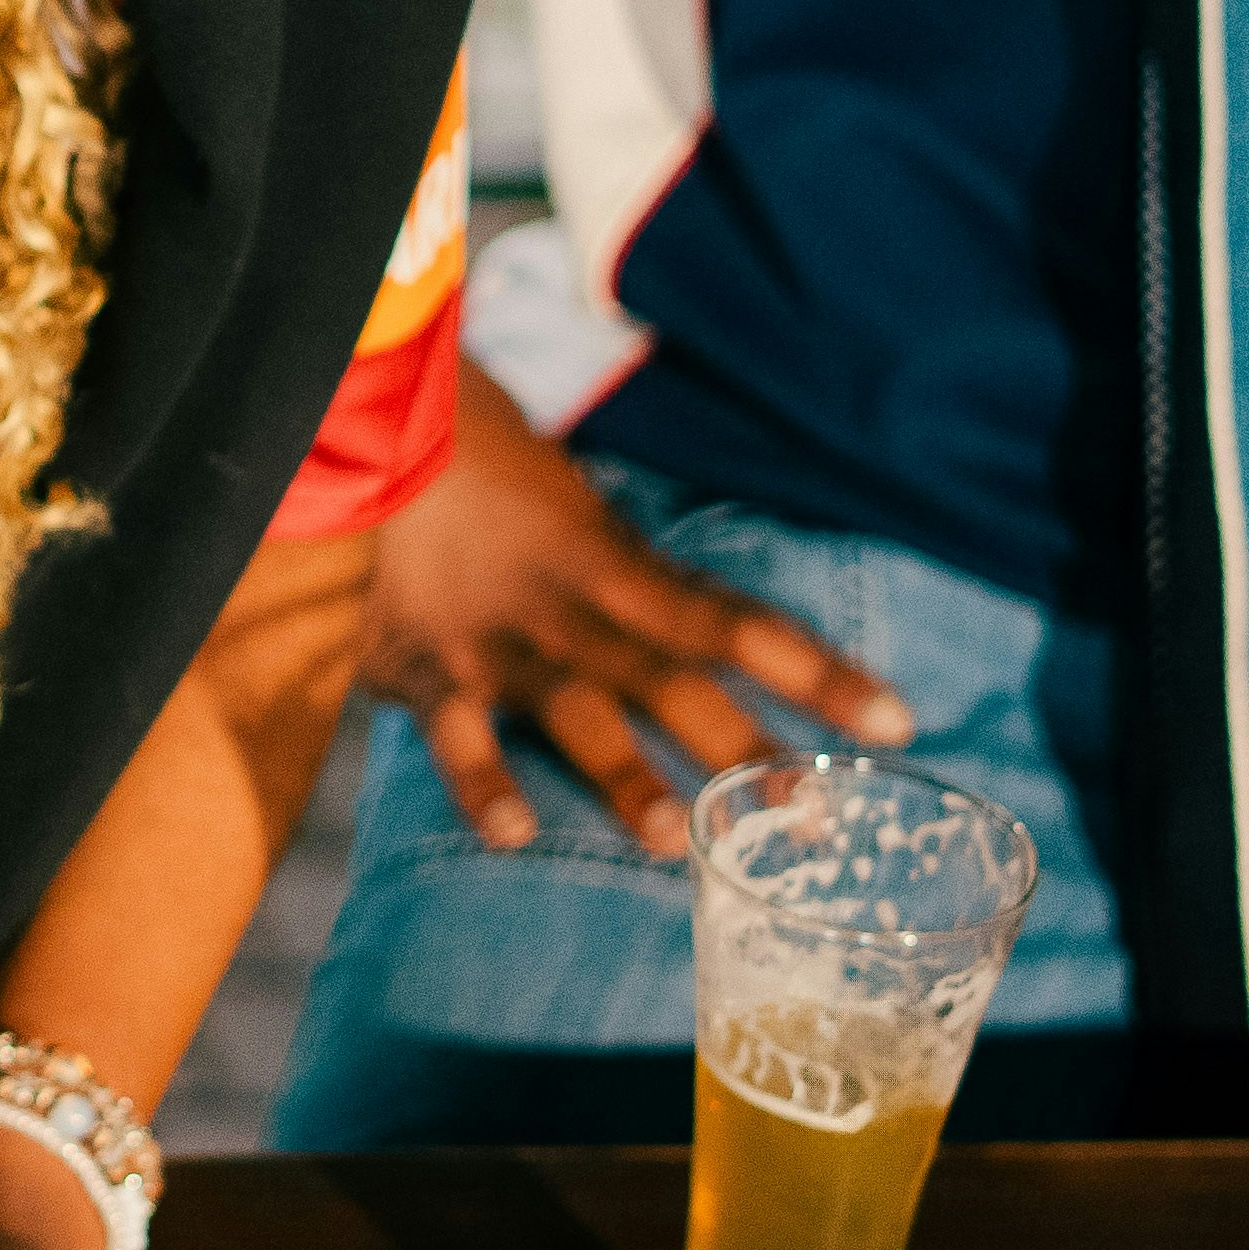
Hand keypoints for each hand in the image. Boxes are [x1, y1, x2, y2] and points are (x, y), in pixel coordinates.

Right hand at [360, 381, 907, 850]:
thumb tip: (688, 615)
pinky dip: (481, 781)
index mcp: (606, 555)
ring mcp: (489, 636)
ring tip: (675, 842)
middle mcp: (563, 601)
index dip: (815, 670)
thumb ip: (613, 561)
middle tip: (811, 822)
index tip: (898, 724)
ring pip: (572, 710)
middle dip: (740, 751)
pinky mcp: (414, 662)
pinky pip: (452, 730)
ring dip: (623, 776)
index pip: (730, 620)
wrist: (351, 407)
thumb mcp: (559, 495)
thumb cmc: (464, 447)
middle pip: (669, 679)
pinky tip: (514, 837)